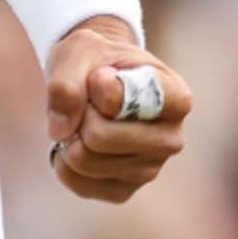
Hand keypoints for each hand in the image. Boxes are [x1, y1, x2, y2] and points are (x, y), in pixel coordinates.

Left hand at [45, 15, 190, 203]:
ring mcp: (150, 170)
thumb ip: (66, 81)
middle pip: (99, 137)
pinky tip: (77, 141)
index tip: (101, 73)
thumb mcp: (80, 48)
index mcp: (176, 98)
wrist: (95, 78)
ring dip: (70, 134)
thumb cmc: (96, 62)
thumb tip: (61, 131)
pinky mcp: (124, 190)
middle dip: (79, 113)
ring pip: (84, 160)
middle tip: (90, 100)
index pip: (122, 100)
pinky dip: (63, 159)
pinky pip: (77, 182)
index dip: (95, 83)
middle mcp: (171, 140)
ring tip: (86, 118)